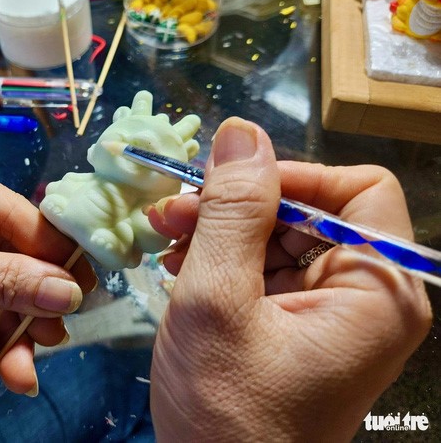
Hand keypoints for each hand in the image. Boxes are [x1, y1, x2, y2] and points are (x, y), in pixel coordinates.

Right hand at [145, 117, 431, 440]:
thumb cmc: (226, 410)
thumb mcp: (218, 300)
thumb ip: (231, 211)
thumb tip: (241, 133)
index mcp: (377, 291)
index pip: (358, 189)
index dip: (293, 176)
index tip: (227, 186)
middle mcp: (364, 298)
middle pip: (309, 211)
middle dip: (238, 206)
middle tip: (174, 211)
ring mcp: (327, 315)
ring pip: (278, 238)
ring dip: (219, 230)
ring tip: (166, 238)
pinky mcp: (293, 328)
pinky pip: (263, 271)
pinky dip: (220, 260)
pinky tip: (178, 265)